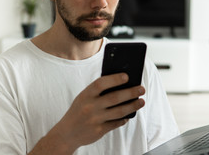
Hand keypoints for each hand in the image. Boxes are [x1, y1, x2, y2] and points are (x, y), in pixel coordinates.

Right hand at [29, 73, 144, 154]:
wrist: (66, 133)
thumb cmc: (79, 110)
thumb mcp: (84, 98)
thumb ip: (98, 92)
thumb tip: (121, 84)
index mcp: (85, 95)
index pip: (101, 83)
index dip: (114, 79)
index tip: (127, 76)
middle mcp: (90, 107)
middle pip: (115, 98)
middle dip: (131, 92)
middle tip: (142, 89)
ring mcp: (95, 119)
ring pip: (119, 111)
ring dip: (133, 106)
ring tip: (141, 101)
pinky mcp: (99, 131)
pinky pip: (116, 123)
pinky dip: (124, 118)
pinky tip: (130, 114)